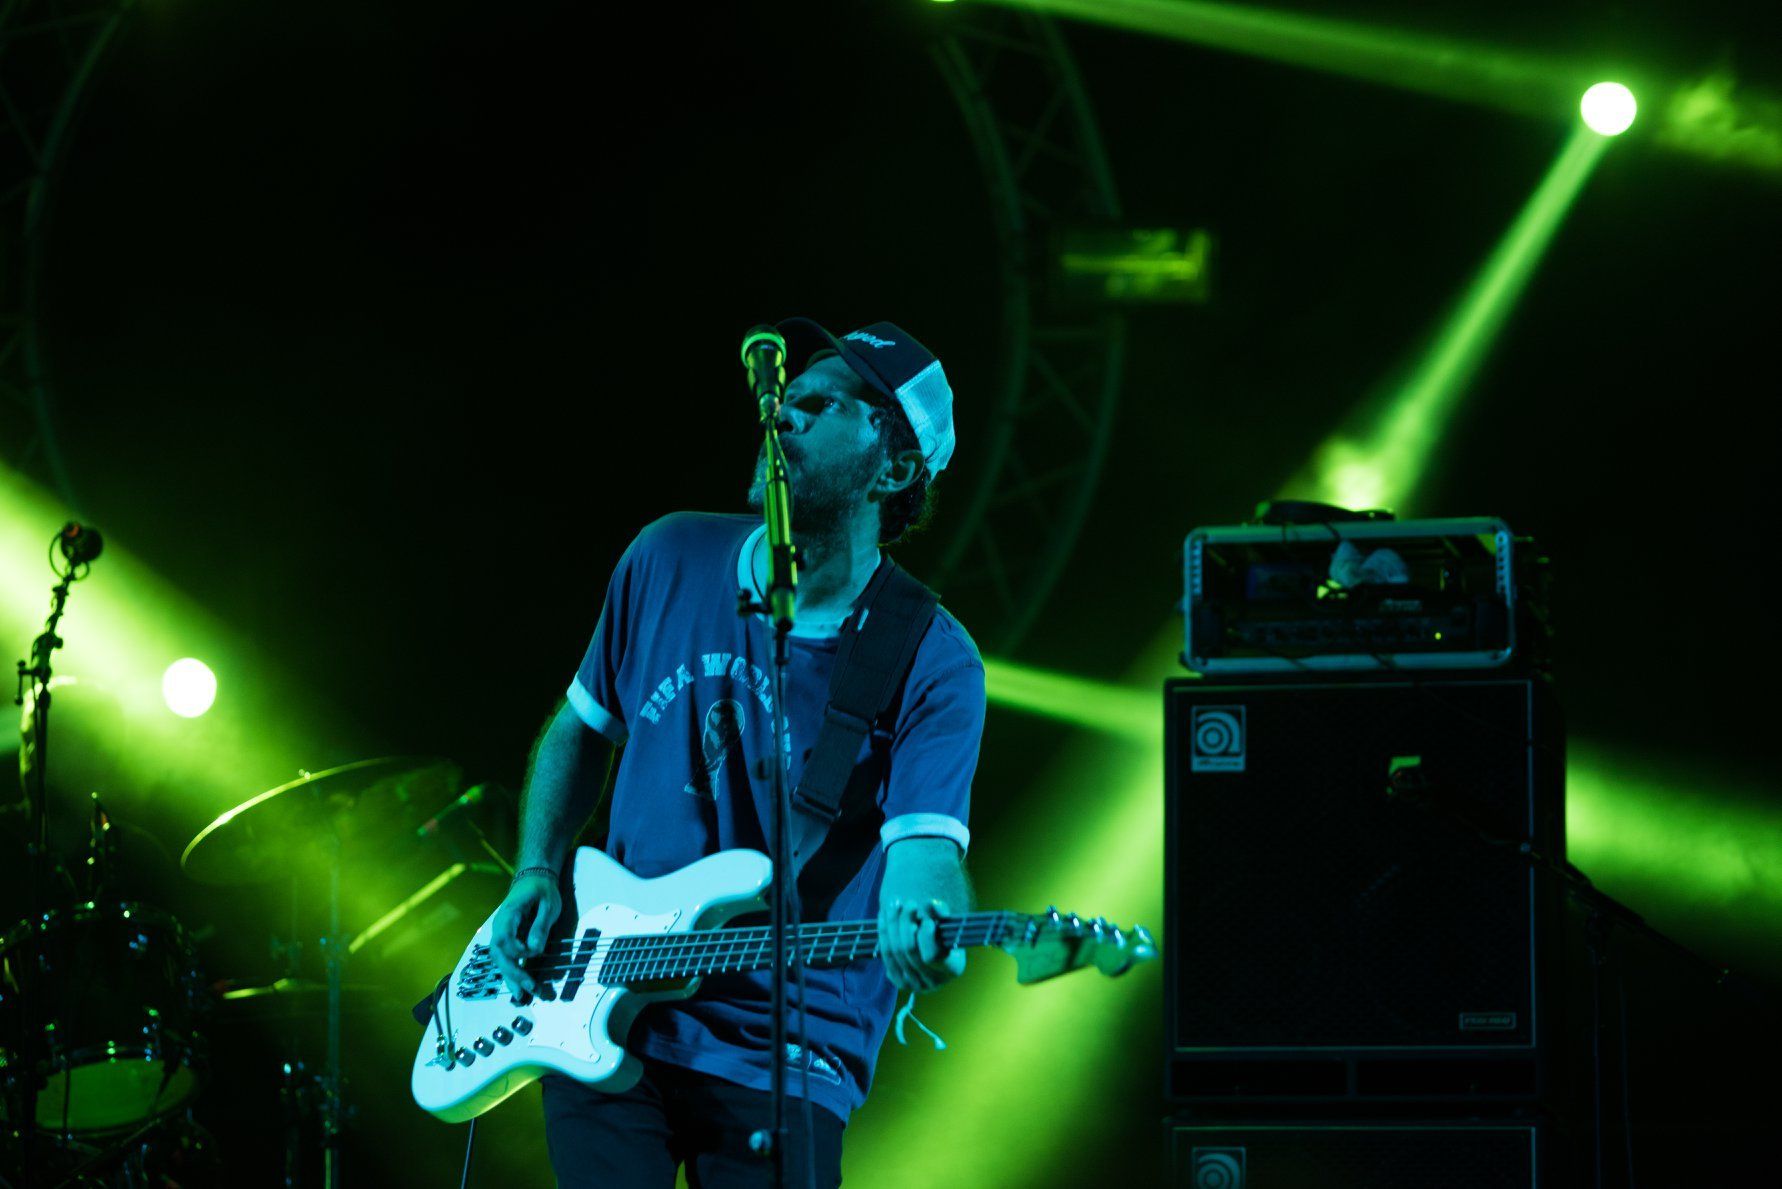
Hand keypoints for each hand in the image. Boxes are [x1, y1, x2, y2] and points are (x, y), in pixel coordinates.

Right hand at [490, 872, 561, 996]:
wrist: (534, 879)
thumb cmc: (541, 890)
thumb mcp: (547, 904)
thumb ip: (540, 927)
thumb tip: (535, 951)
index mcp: (508, 915)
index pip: (504, 938)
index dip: (516, 950)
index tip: (531, 953)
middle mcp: (500, 927)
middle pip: (499, 954)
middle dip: (513, 972)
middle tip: (527, 988)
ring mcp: (502, 934)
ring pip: (501, 960)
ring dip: (511, 977)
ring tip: (522, 995)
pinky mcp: (509, 940)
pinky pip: (507, 959)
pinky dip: (512, 974)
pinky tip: (519, 988)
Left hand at [877, 898, 963, 992]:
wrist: (931, 948)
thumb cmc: (942, 932)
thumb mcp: (946, 922)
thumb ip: (941, 912)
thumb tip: (932, 904)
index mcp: (952, 969)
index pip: (932, 956)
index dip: (926, 937)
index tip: (927, 920)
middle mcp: (933, 982)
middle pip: (909, 951)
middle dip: (906, 923)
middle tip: (908, 902)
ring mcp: (914, 985)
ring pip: (894, 952)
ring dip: (891, 924)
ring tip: (894, 903)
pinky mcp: (899, 982)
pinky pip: (886, 957)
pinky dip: (883, 933)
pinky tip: (884, 915)